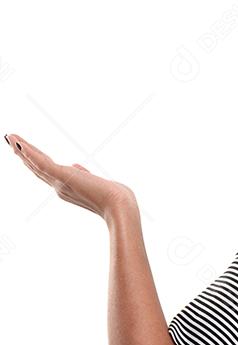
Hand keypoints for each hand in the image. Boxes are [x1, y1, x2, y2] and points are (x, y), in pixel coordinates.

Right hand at [4, 133, 135, 221]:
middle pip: (36, 168)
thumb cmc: (114, 198)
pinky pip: (42, 163)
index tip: (24, 150)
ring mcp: (60, 183)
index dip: (33, 161)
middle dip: (22, 154)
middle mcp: (59, 187)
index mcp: (66, 188)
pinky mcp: (64, 177)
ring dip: (21, 150)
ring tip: (10, 138)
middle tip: (10, 141)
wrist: (119, 207)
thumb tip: (76, 167)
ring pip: (35, 164)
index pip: (46, 172)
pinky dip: (29, 153)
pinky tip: (19, 143)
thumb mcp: (96, 182)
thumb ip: (83, 174)